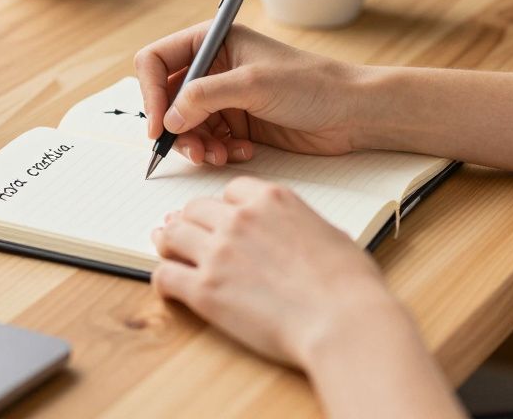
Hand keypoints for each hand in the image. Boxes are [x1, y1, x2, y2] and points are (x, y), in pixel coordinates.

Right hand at [135, 22, 364, 164]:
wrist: (352, 112)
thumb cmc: (311, 84)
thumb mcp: (253, 84)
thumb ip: (204, 97)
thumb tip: (169, 120)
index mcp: (213, 41)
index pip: (157, 61)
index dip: (150, 93)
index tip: (158, 126)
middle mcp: (214, 67)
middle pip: (167, 99)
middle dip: (175, 128)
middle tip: (192, 150)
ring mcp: (225, 97)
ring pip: (186, 125)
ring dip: (197, 145)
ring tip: (218, 157)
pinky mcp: (238, 123)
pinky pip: (209, 141)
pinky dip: (218, 151)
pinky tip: (242, 153)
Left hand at [151, 176, 405, 366]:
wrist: (343, 321)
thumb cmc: (350, 284)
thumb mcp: (331, 234)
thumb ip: (301, 225)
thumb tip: (299, 236)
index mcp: (272, 199)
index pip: (231, 191)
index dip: (224, 206)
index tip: (221, 218)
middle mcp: (240, 219)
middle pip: (195, 209)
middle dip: (190, 221)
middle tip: (185, 233)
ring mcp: (218, 252)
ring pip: (172, 235)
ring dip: (168, 244)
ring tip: (168, 253)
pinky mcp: (205, 290)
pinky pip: (165, 276)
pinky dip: (163, 280)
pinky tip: (168, 287)